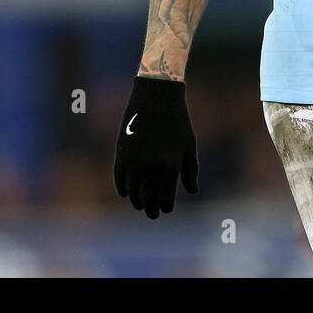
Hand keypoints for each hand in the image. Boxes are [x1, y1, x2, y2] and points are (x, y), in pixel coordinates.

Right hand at [114, 76, 199, 217]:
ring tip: (141, 205)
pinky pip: (119, 179)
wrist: (156, 97)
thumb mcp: (189, 145)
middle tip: (152, 214)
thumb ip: (190, 170)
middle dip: (151, 208)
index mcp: (170, 165)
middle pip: (148, 198)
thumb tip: (192, 191)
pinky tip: (127, 193)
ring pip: (132, 192)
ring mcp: (134, 161)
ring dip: (137, 201)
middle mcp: (150, 166)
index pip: (165, 197)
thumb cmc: (178, 121)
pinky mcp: (121, 154)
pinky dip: (123, 189)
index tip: (166, 209)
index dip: (165, 206)